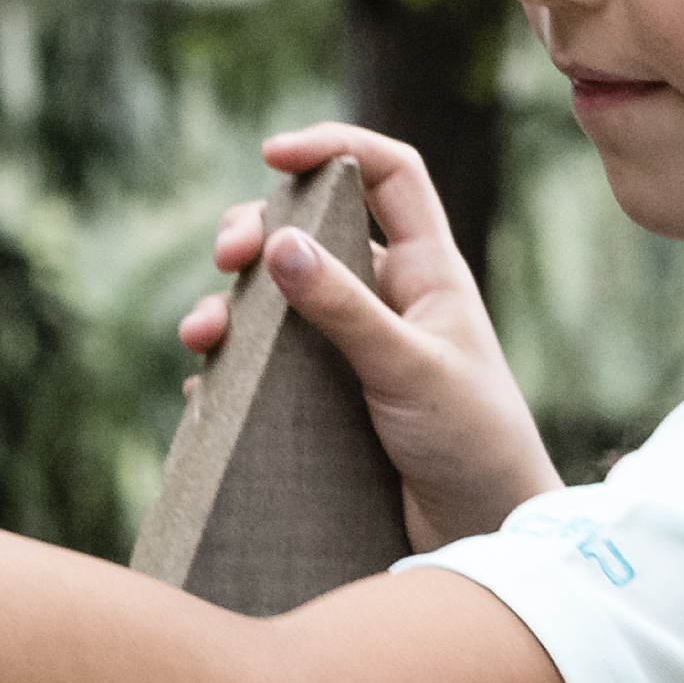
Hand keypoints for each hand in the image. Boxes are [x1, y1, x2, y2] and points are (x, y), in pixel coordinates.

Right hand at [182, 127, 560, 548]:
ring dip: (228, 308)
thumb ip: (345, 307)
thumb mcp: (409, 368)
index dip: (334, 147)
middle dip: (256, 232)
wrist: (482, 535)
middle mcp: (385, 299)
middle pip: (310, 231)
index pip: (386, 175)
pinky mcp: (321, 404)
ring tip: (201, 337)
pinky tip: (208, 392)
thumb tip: (279, 243)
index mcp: (425, 271)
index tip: (273, 155)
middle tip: (224, 257)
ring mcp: (349, 351)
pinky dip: (228, 373)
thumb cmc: (472, 443)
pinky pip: (261, 371)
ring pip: (274, 303)